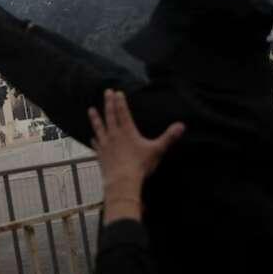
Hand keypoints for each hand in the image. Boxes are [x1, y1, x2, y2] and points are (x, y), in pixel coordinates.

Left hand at [88, 90, 183, 222]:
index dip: (121, 102)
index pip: (123, 112)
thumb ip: (168, 137)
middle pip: (110, 115)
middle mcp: (114, 135)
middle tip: (106, 92)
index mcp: (127, 132)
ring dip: (95, 118)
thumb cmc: (139, 166)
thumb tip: (181, 126)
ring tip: (91, 110)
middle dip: (108, 103)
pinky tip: (92, 137)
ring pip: (99, 127)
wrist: (121, 181)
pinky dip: (94, 139)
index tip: (117, 92)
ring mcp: (105, 145)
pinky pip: (96, 144)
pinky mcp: (100, 155)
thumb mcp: (157, 150)